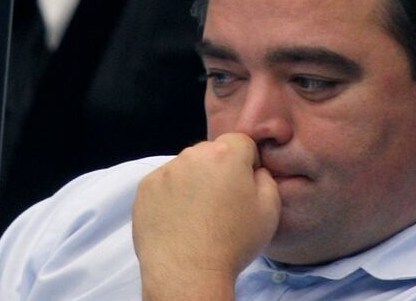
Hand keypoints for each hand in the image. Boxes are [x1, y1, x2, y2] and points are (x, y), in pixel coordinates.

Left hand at [132, 133, 280, 300]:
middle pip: (211, 153)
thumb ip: (266, 178)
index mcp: (226, 154)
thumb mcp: (269, 210)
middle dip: (219, 170)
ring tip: (198, 216)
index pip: (241, 142)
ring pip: (186, 167)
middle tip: (222, 204)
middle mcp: (193, 155)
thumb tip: (254, 170)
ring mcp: (165, 171)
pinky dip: (171, 195)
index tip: (244, 187)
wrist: (188, 273)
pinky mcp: (145, 188)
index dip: (247, 163)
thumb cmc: (232, 243)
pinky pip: (164, 183)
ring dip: (194, 181)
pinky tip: (179, 220)